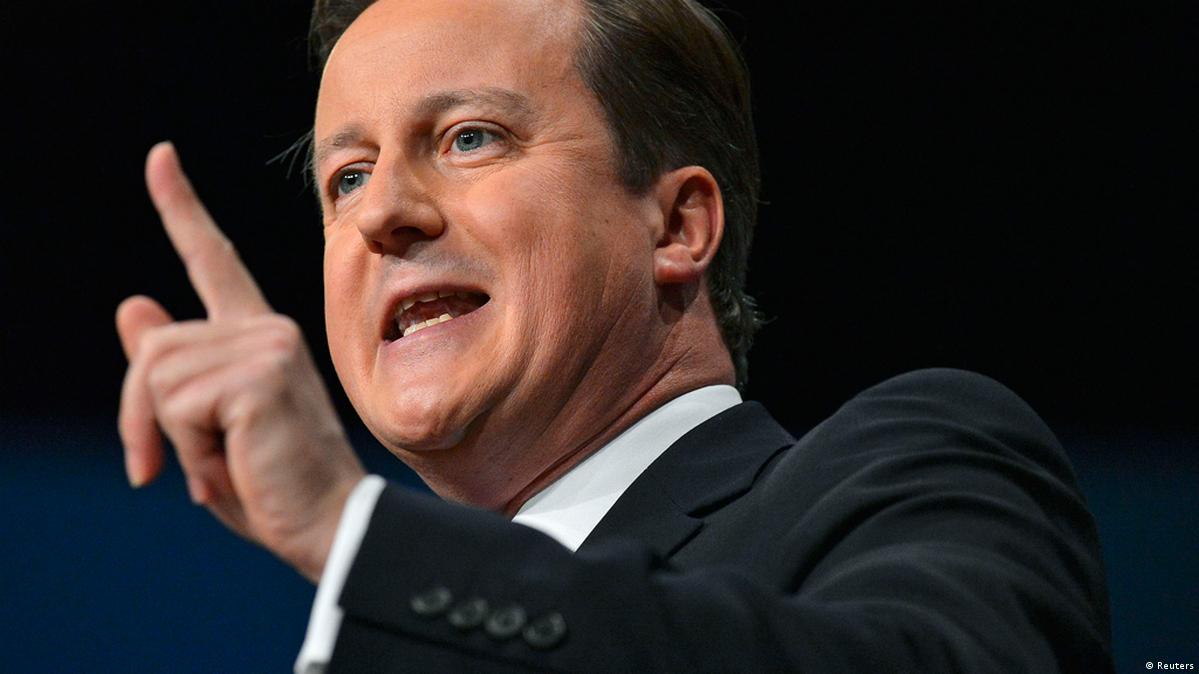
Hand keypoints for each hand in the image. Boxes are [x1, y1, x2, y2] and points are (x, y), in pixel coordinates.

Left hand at [117, 142, 365, 581]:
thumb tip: (132, 303)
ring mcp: (269, 346)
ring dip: (170, 439)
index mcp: (258, 338)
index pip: (213, 261)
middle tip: (167, 470)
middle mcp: (267, 330)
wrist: (331, 526)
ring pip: (157, 376)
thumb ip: (171, 371)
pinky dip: (188, 450)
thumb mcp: (206, 430)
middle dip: (140, 418)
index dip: (180, 207)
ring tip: (223, 465)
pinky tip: (233, 464)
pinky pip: (176, 404)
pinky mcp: (262, 373)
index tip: (158, 155)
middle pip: (153, 349)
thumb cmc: (274, 487)